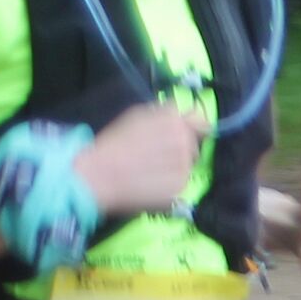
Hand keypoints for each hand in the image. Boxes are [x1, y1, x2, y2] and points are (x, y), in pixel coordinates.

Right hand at [72, 102, 205, 217]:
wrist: (99, 174)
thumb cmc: (114, 142)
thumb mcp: (138, 115)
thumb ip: (166, 111)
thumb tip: (189, 112)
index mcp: (174, 121)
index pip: (201, 124)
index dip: (195, 130)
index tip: (188, 136)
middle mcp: (183, 142)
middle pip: (192, 147)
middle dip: (179, 151)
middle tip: (154, 157)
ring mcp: (183, 167)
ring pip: (186, 167)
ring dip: (174, 169)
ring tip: (149, 171)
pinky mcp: (179, 188)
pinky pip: (180, 185)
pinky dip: (168, 186)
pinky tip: (149, 184)